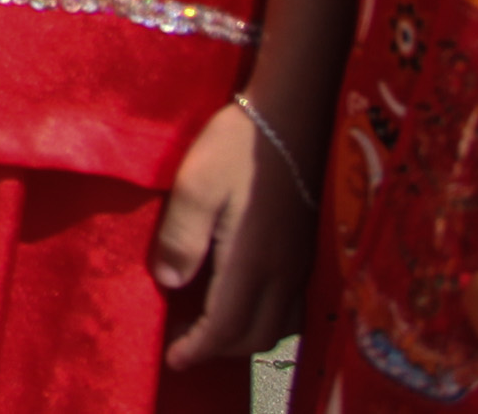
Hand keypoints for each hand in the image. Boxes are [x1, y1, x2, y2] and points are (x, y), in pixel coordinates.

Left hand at [154, 95, 312, 367]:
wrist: (292, 118)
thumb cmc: (236, 146)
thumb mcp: (194, 185)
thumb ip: (180, 237)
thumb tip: (168, 284)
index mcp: (252, 261)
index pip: (226, 326)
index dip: (199, 349)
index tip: (174, 360)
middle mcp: (283, 272)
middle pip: (255, 335)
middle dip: (220, 350)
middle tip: (187, 348)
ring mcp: (300, 263)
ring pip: (278, 324)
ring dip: (244, 337)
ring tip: (210, 329)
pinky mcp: (309, 249)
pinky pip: (294, 307)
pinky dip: (268, 319)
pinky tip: (247, 303)